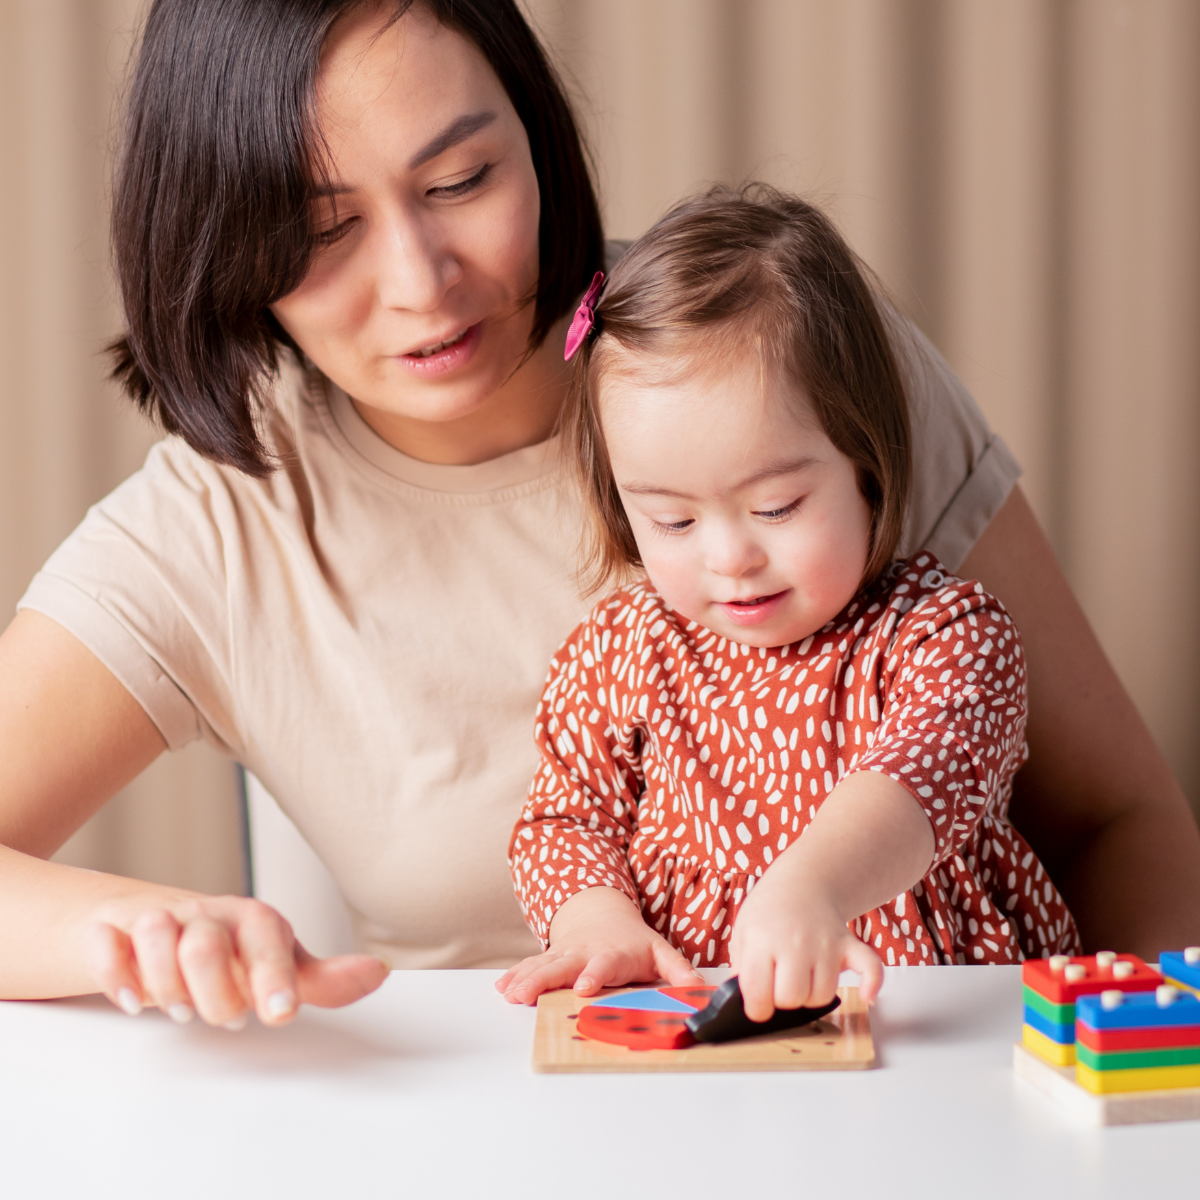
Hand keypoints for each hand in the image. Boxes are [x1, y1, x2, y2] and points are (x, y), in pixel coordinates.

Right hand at [84, 892, 388, 1028]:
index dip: (273, 977)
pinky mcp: (115, 929)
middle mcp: (208, 915)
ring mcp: (160, 918)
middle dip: (212, 993)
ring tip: (179, 1007)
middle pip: (204, 944)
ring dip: (163, 981)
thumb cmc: (230, 950)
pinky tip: (131, 999)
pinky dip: (114, 970)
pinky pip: (106, 941)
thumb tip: (379, 972)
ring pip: (154, 933)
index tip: (278, 1013)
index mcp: (253, 921)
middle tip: (221, 1015)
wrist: (163, 922)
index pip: (266, 939)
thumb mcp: (279, 964)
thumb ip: (324, 979)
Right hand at [496, 886, 701, 1004]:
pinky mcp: (549, 958)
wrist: (603, 916)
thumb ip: (679, 971)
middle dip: (544, 981)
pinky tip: (502, 987)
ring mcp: (564, 955)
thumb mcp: (660, 953)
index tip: (583, 988)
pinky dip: (515, 976)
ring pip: (542, 966)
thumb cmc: (633, 942)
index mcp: (612, 955)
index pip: (603, 965)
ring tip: (509, 994)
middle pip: (562, 966)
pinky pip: (530, 966)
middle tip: (526, 995)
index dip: (593, 976)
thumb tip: (698, 990)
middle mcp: (584, 954)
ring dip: (525, 979)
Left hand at [730, 858, 883, 1022]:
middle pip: (792, 998)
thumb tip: (747, 1004)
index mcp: (763, 940)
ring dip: (812, 995)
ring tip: (803, 978)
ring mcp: (824, 943)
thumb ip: (742, 970)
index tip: (758, 1005)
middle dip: (784, 1001)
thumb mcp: (743, 934)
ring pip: (823, 995)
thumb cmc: (770, 913)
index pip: (759, 993)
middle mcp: (795, 942)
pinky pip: (870, 968)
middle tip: (779, 985)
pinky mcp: (848, 945)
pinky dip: (872, 984)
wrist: (801, 883)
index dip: (757, 1008)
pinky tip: (866, 996)